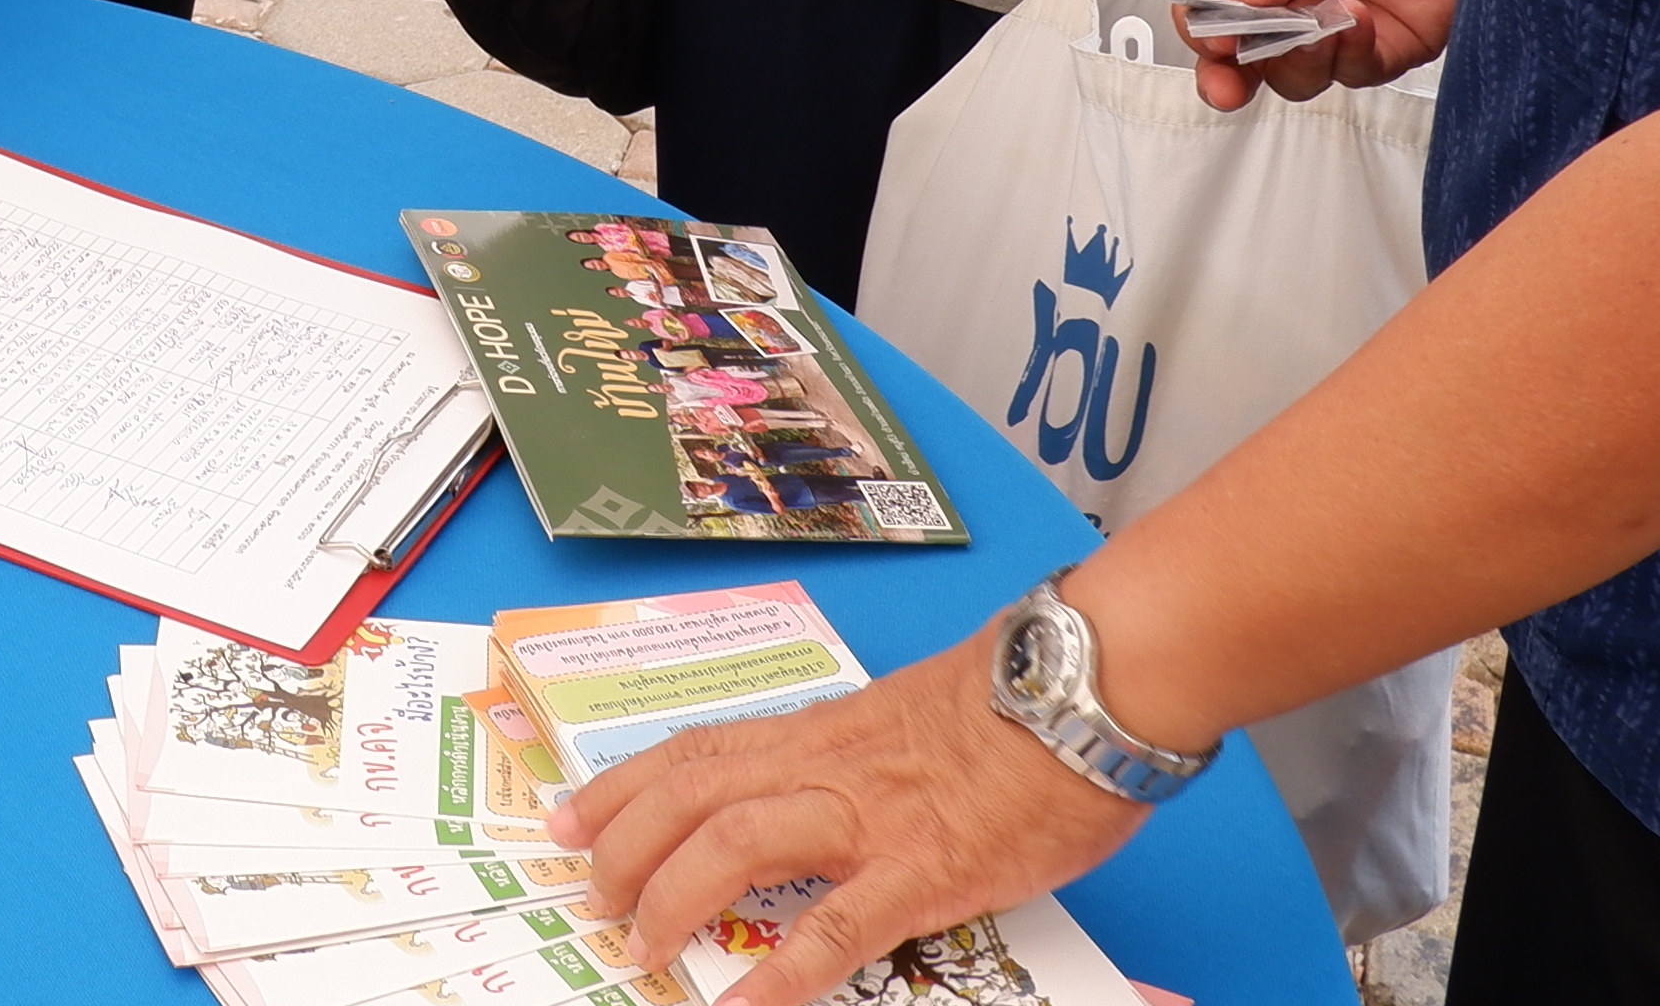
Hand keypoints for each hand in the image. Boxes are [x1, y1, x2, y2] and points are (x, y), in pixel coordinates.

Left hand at [555, 642, 1144, 987]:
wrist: (1088, 688)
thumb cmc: (1018, 703)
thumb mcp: (910, 719)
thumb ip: (858, 755)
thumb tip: (819, 793)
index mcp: (822, 733)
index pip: (698, 752)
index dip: (624, 786)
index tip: (570, 813)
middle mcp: (825, 767)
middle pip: (690, 793)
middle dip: (624, 843)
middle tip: (589, 892)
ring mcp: (869, 818)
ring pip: (736, 841)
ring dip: (674, 894)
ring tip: (640, 946)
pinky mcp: (924, 869)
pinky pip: (838, 927)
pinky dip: (784, 973)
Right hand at [1178, 0, 1479, 104]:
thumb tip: (1234, 2)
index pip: (1207, 4)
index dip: (1204, 28)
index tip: (1215, 36)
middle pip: (1242, 54)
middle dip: (1233, 71)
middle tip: (1236, 71)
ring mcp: (1336, 23)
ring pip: (1293, 75)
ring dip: (1298, 59)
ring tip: (1317, 24)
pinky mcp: (1384, 44)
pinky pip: (1352, 73)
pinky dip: (1349, 56)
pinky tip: (1358, 20)